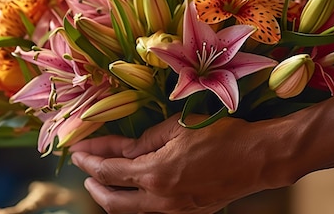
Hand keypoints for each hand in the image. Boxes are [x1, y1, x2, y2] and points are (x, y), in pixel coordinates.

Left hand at [70, 114, 291, 213]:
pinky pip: (150, 212)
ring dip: (111, 197)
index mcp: (155, 174)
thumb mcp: (176, 128)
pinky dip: (134, 202)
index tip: (77, 150)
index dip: (89, 160)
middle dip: (93, 185)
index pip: (109, 171)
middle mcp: (160, 199)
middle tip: (85, 169)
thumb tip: (119, 148)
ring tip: (103, 182)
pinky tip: (135, 190)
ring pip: (130, 211)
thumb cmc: (220, 135)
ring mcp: (174, 211)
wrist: (256, 158)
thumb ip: (143, 140)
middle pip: (112, 200)